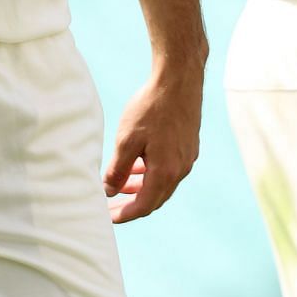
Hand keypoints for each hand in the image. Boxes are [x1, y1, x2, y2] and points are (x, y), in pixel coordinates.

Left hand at [102, 69, 203, 222]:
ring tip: (120, 186)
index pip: (144, 205)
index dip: (125, 214)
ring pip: (162, 183)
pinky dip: (152, 174)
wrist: (179, 80)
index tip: (108, 217)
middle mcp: (181, 169)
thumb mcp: (126, 140)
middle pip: (155, 198)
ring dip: (141, 188)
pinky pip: (169, 170)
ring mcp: (187, 158)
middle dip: (132, 204)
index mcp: (166, 172)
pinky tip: (139, 164)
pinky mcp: (188, 146)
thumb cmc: (150, 108)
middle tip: (111, 205)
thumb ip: (118, 170)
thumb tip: (109, 191)